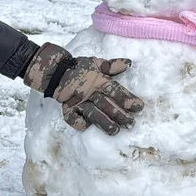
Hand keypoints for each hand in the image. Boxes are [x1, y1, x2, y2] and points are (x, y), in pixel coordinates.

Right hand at [23, 43, 143, 135]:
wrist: (56, 70)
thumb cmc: (80, 68)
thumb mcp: (96, 63)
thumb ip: (112, 65)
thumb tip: (129, 63)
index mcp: (98, 80)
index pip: (114, 90)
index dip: (126, 98)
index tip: (139, 107)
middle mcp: (89, 92)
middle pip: (105, 104)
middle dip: (119, 114)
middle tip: (131, 123)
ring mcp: (77, 101)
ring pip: (92, 113)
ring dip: (104, 122)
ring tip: (116, 131)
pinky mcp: (67, 108)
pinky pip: (72, 118)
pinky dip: (79, 123)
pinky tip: (88, 127)